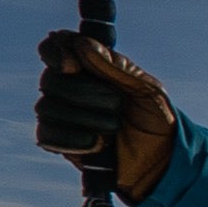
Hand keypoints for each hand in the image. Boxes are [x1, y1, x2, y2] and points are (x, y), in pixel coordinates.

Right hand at [36, 32, 176, 199]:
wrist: (160, 161)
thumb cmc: (155, 120)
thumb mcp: (148, 91)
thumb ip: (118, 68)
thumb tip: (83, 45)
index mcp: (90, 65)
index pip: (56, 45)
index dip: (58, 53)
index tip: (74, 67)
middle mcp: (68, 85)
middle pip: (50, 80)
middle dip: (85, 93)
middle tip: (116, 105)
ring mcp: (60, 113)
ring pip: (47, 107)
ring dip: (86, 118)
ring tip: (114, 128)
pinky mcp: (58, 141)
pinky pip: (47, 136)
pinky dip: (74, 139)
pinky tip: (98, 143)